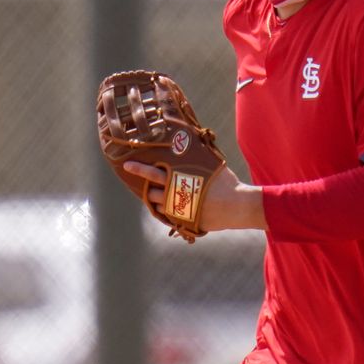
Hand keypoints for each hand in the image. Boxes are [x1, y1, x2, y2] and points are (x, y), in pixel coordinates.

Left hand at [121, 160, 262, 232]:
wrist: (236, 206)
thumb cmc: (226, 183)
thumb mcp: (212, 166)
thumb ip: (198, 159)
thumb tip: (194, 141)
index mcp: (179, 179)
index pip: (153, 173)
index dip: (139, 168)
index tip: (127, 164)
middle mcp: (175, 194)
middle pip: (151, 192)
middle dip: (143, 185)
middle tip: (134, 175)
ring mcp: (178, 209)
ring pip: (159, 205)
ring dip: (157, 200)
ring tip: (160, 195)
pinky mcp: (184, 221)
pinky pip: (169, 217)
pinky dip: (167, 212)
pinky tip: (171, 207)